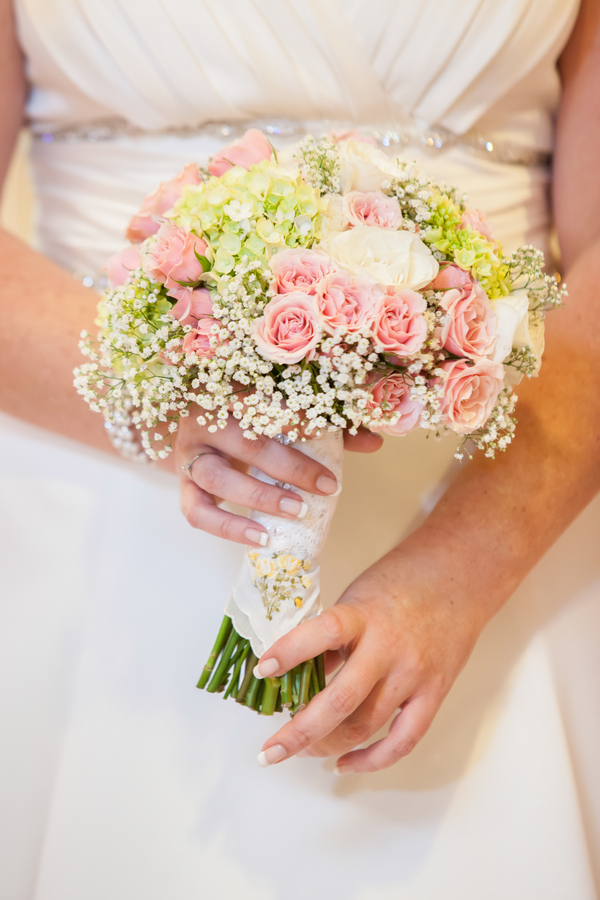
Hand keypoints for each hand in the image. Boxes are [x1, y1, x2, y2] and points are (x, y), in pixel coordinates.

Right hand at [175, 409, 381, 546]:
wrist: (199, 423)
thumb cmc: (252, 416)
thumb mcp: (285, 412)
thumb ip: (328, 424)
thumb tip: (376, 440)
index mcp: (229, 388)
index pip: (266, 400)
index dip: (301, 417)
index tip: (335, 432)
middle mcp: (203, 418)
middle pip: (244, 440)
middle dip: (289, 466)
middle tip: (327, 486)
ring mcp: (188, 453)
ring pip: (216, 476)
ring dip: (259, 497)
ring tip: (297, 512)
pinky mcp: (183, 485)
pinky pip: (197, 511)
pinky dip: (229, 528)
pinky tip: (262, 538)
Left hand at [255, 527, 492, 772]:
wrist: (461, 577)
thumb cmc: (402, 582)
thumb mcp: (358, 596)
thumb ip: (333, 636)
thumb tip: (299, 675)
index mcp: (365, 614)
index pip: (324, 632)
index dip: (290, 651)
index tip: (263, 669)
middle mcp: (389, 648)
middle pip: (341, 701)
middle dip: (300, 732)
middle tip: (269, 750)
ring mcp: (414, 675)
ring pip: (365, 726)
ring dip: (327, 746)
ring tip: (302, 751)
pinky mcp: (433, 693)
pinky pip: (402, 740)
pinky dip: (371, 759)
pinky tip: (344, 762)